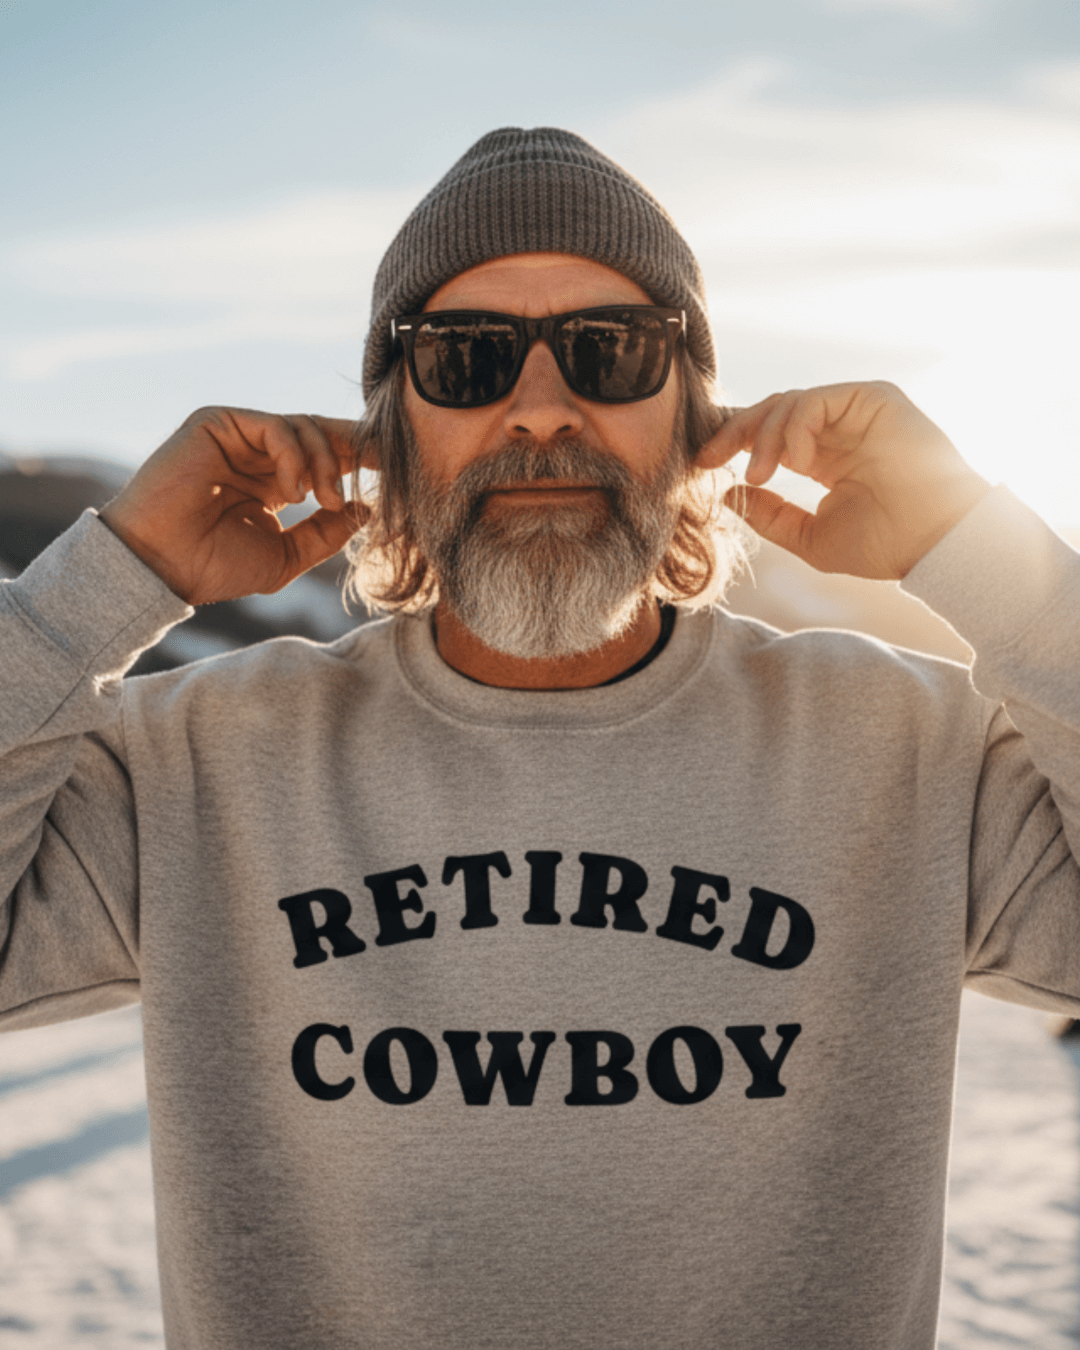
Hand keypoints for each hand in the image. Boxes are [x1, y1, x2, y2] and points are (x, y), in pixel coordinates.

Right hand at [99, 408, 371, 604]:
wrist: (162, 566)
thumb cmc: (215, 567)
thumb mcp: (287, 556)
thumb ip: (326, 533)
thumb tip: (368, 510)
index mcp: (273, 481)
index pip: (326, 457)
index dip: (361, 458)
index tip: (397, 468)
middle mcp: (256, 454)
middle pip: (320, 433)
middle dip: (355, 450)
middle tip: (381, 469)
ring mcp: (236, 436)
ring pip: (303, 427)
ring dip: (326, 462)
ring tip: (326, 500)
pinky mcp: (216, 422)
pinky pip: (273, 425)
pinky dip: (294, 454)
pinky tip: (294, 489)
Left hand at [699, 381, 991, 579]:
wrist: (934, 544)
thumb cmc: (883, 545)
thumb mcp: (810, 537)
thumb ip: (769, 515)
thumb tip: (727, 494)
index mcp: (825, 456)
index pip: (768, 435)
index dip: (732, 443)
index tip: (702, 464)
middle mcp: (839, 429)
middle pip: (771, 411)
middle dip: (735, 432)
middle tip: (710, 458)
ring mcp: (856, 410)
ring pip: (788, 404)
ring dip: (764, 437)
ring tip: (761, 475)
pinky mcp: (873, 398)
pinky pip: (816, 401)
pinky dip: (794, 427)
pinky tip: (793, 462)